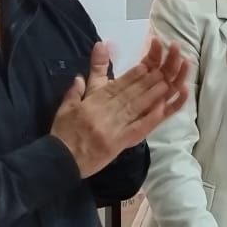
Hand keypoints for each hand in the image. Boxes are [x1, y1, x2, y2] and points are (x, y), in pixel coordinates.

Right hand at [52, 39, 189, 177]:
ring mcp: (113, 127)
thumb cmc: (63, 134)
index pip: (115, 86)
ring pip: (135, 107)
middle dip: (147, 81)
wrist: (60, 160)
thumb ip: (75, 91)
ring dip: (152, 95)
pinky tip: (161, 110)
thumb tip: (79, 75)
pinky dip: (150, 118)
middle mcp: (105, 112)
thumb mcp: (65, 108)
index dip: (131, 75)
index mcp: (93, 102)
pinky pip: (138, 128)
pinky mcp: (119, 142)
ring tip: (166, 84)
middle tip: (162, 70)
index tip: (145, 65)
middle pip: (129, 94)